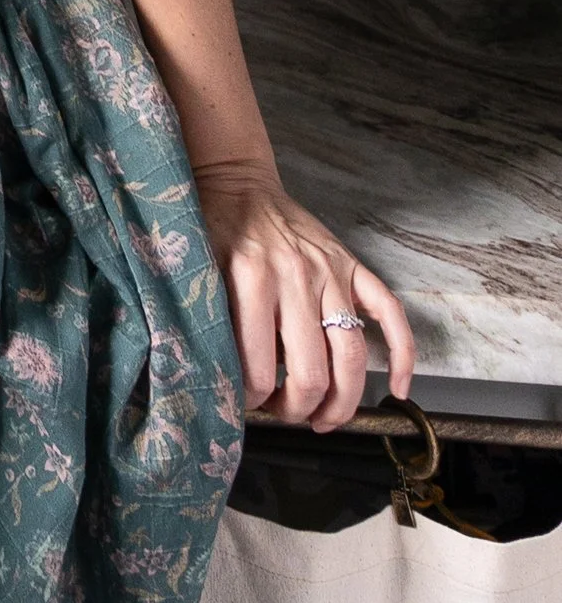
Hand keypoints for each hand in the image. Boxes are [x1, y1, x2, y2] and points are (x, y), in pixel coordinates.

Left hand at [191, 157, 415, 429]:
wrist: (236, 182)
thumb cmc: (213, 228)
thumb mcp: (200, 272)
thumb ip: (214, 321)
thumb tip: (223, 380)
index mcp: (253, 280)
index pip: (260, 368)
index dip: (255, 400)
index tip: (248, 405)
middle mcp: (296, 278)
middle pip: (311, 372)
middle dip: (298, 409)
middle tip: (285, 415)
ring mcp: (331, 272)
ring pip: (351, 356)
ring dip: (342, 401)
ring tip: (325, 420)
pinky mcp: (353, 266)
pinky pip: (389, 313)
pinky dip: (402, 354)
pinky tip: (397, 388)